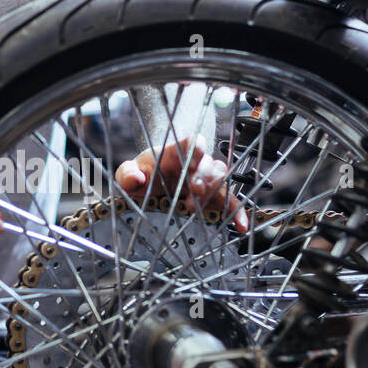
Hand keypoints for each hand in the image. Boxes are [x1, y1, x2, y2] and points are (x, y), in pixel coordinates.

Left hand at [115, 133, 248, 232]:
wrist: (154, 181)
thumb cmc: (144, 174)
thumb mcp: (128, 172)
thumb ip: (126, 173)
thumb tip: (136, 178)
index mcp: (177, 152)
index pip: (193, 142)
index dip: (197, 147)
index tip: (195, 156)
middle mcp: (197, 163)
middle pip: (210, 163)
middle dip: (204, 176)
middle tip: (193, 190)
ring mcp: (208, 180)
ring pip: (221, 179)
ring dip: (212, 193)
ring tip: (193, 209)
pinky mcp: (215, 197)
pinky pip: (231, 202)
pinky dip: (237, 213)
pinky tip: (240, 226)